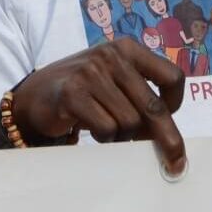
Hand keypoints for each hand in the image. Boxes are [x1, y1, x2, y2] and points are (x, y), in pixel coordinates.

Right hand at [11, 39, 187, 174]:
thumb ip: (141, 96)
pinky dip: (106, 138)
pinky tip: (95, 132)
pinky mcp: (73, 94)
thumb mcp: (115, 81)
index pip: (171, 77)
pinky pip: (107, 128)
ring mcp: (90, 73)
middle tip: (175, 162)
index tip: (168, 116)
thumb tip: (168, 135)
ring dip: (124, 137)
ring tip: (109, 131)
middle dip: (167, 138)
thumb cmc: (84, 91)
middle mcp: (111, 56)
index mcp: (127, 49)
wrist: (36, 96)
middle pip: (153, 106)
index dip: (175, 103)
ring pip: (130, 122)